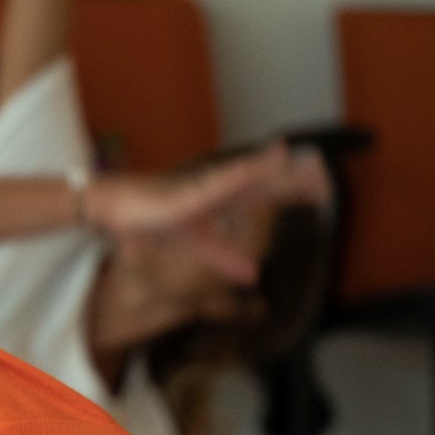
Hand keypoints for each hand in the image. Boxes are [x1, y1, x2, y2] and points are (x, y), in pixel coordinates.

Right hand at [84, 142, 326, 285]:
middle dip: (288, 179)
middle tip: (320, 173)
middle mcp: (216, 189)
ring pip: (242, 178)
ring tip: (290, 158)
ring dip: (266, 169)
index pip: (262, 194)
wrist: (115, 207)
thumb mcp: (196, 243)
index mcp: (220, 199)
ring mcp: (202, 189)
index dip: (289, 190)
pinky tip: (254, 168)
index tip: (318, 188)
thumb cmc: (152, 218)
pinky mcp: (187, 194)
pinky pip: (219, 185)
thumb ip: (224, 256)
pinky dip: (241, 174)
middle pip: (260, 183)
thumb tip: (253, 275)